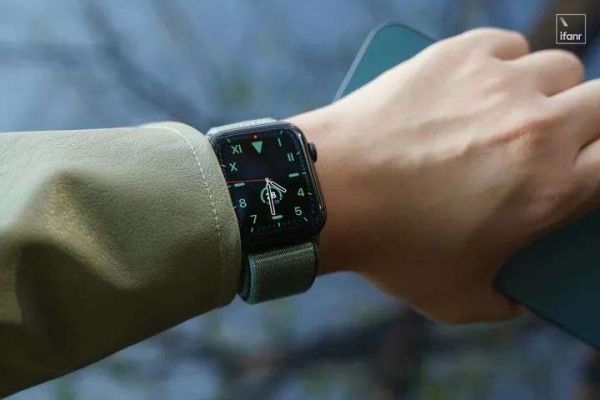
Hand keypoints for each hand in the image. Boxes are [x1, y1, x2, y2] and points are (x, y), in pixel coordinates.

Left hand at [288, 28, 599, 322]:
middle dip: (595, 121)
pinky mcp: (458, 55)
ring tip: (513, 114)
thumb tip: (517, 298)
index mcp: (550, 189)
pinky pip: (507, 45)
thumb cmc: (391, 248)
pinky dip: (502, 63)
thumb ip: (504, 302)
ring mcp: (498, 84)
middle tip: (567, 137)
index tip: (589, 168)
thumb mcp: (457, 299)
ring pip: (560, 70)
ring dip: (548, 92)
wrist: (330, 191)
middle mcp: (537, 128)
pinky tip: (476, 87)